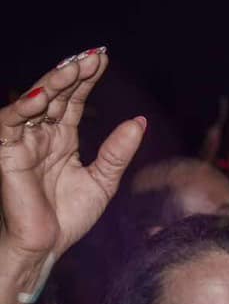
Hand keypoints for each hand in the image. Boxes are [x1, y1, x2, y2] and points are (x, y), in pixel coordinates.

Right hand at [0, 48, 146, 261]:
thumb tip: (139, 121)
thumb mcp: (103, 181)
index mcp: (62, 139)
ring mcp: (22, 142)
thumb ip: (118, 152)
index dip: (87, 80)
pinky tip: (45, 97)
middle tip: (92, 56)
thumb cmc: (68, 218)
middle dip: (72, 73)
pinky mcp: (6, 153)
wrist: (45, 247)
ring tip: (74, 67)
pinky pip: (10, 124)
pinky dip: (25, 108)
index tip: (104, 58)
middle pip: (56, 95)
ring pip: (34, 102)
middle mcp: (41, 135)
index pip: (75, 101)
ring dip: (53, 83)